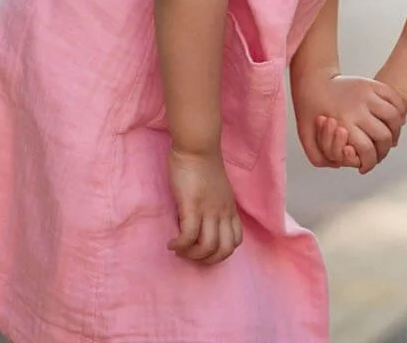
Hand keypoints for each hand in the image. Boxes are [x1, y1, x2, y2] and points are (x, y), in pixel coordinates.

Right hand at [167, 147, 242, 263]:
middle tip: (190, 254)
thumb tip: (199, 223)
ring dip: (192, 255)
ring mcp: (209, 209)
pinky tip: (171, 243)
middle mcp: (223, 212)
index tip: (203, 249)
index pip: (236, 241)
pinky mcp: (192, 206)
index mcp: (229, 208)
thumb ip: (213, 205)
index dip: (220, 252)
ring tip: (179, 250)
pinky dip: (179, 245)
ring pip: (208, 247)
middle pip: (225, 249)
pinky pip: (188, 236)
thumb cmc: (202, 164)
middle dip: (207, 260)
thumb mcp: (215, 189)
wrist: (197, 146)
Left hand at [294, 74, 406, 173]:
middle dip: (384, 151)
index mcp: (343, 124)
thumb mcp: (307, 139)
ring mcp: (367, 95)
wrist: (312, 82)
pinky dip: (401, 111)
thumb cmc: (310, 112)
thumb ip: (322, 157)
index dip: (369, 163)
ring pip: (394, 117)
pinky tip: (398, 120)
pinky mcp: (371, 84)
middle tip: (379, 153)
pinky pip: (395, 98)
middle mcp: (358, 109)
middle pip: (384, 136)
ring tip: (391, 139)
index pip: (367, 150)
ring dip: (395, 132)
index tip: (365, 166)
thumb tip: (340, 165)